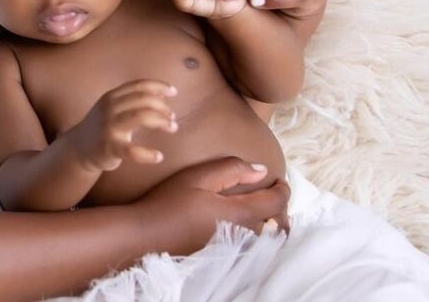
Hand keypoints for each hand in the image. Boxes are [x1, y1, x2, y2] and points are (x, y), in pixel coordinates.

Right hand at [70, 80, 177, 172]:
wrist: (78, 149)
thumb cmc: (102, 127)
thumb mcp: (112, 108)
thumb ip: (132, 101)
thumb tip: (162, 96)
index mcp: (111, 97)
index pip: (138, 85)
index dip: (158, 86)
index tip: (174, 92)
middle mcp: (109, 109)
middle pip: (143, 99)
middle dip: (163, 106)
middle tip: (173, 117)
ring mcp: (109, 128)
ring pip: (141, 117)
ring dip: (162, 121)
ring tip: (172, 127)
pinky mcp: (110, 148)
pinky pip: (133, 151)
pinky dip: (148, 154)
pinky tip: (158, 156)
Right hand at [139, 157, 289, 255]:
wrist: (146, 236)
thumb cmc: (168, 203)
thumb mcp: (197, 177)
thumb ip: (231, 170)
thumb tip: (261, 170)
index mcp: (240, 214)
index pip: (276, 203)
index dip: (283, 189)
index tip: (279, 180)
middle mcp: (244, 236)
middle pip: (278, 226)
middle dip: (280, 210)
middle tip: (270, 196)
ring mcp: (235, 251)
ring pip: (268, 240)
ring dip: (272, 226)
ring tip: (261, 212)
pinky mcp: (225, 259)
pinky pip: (254, 249)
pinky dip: (259, 238)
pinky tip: (244, 228)